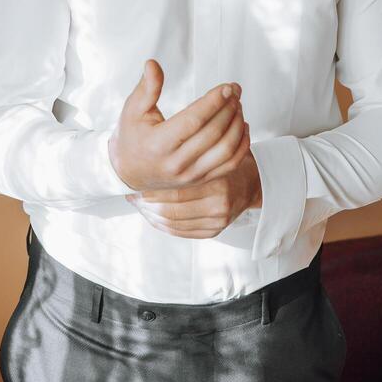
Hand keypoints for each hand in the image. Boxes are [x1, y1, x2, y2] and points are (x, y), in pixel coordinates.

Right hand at [107, 60, 249, 191]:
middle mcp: (176, 163)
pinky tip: (241, 126)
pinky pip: (230, 164)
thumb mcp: (133, 109)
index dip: (213, 102)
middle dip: (229, 108)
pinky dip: (242, 145)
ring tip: (237, 105)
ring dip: (237, 124)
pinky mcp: (201, 180)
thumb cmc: (132, 137)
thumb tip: (152, 64)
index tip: (227, 87)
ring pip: (226, 150)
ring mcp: (190, 175)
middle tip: (235, 90)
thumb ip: (147, 87)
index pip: (193, 121)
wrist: (129, 172)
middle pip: (213, 133)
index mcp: (158, 144)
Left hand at [124, 150, 262, 238]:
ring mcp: (218, 220)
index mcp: (217, 181)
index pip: (177, 190)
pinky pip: (182, 232)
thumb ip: (188, 151)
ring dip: (152, 215)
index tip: (136, 183)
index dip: (153, 188)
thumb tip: (150, 155)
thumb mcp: (210, 149)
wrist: (249, 181)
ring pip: (174, 222)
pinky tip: (152, 216)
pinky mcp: (215, 231)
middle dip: (148, 204)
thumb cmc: (223, 161)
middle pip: (172, 209)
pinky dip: (163, 225)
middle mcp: (219, 204)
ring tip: (139, 205)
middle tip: (132, 196)